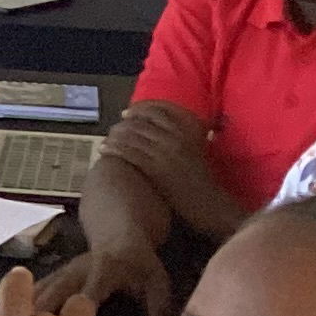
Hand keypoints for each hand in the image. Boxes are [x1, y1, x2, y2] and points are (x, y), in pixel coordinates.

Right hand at [36, 241, 176, 315]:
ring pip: (31, 303)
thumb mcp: (157, 282)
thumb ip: (159, 311)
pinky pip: (24, 302)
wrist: (117, 232)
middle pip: (48, 302)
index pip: (84, 300)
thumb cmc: (138, 263)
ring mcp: (55, 276)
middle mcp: (72, 273)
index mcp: (101, 271)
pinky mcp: (44, 282)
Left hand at [94, 101, 231, 227]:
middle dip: (122, 125)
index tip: (126, 113)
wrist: (210, 206)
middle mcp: (175, 137)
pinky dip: (114, 149)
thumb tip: (163, 131)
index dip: (138, 110)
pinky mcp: (156, 168)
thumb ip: (182, 139)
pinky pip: (128, 153)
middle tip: (111, 130)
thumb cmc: (203, 183)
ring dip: (114, 137)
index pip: (157, 111)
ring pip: (131, 136)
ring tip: (104, 142)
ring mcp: (165, 151)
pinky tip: (104, 152)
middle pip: (140, 122)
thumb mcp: (196, 153)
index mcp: (187, 131)